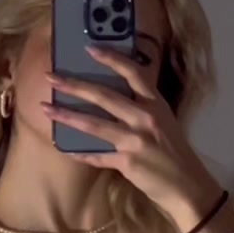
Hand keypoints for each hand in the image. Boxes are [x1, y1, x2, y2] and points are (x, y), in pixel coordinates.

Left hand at [41, 44, 220, 228]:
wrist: (187, 185)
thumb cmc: (174, 152)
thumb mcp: (163, 122)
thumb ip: (141, 108)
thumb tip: (109, 96)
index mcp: (156, 104)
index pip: (133, 73)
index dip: (111, 58)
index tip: (89, 47)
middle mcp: (145, 118)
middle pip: (104, 96)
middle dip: (74, 85)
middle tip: (51, 76)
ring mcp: (135, 141)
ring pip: (93, 124)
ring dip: (66, 115)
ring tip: (46, 107)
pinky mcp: (127, 162)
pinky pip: (96, 156)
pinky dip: (79, 152)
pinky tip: (63, 147)